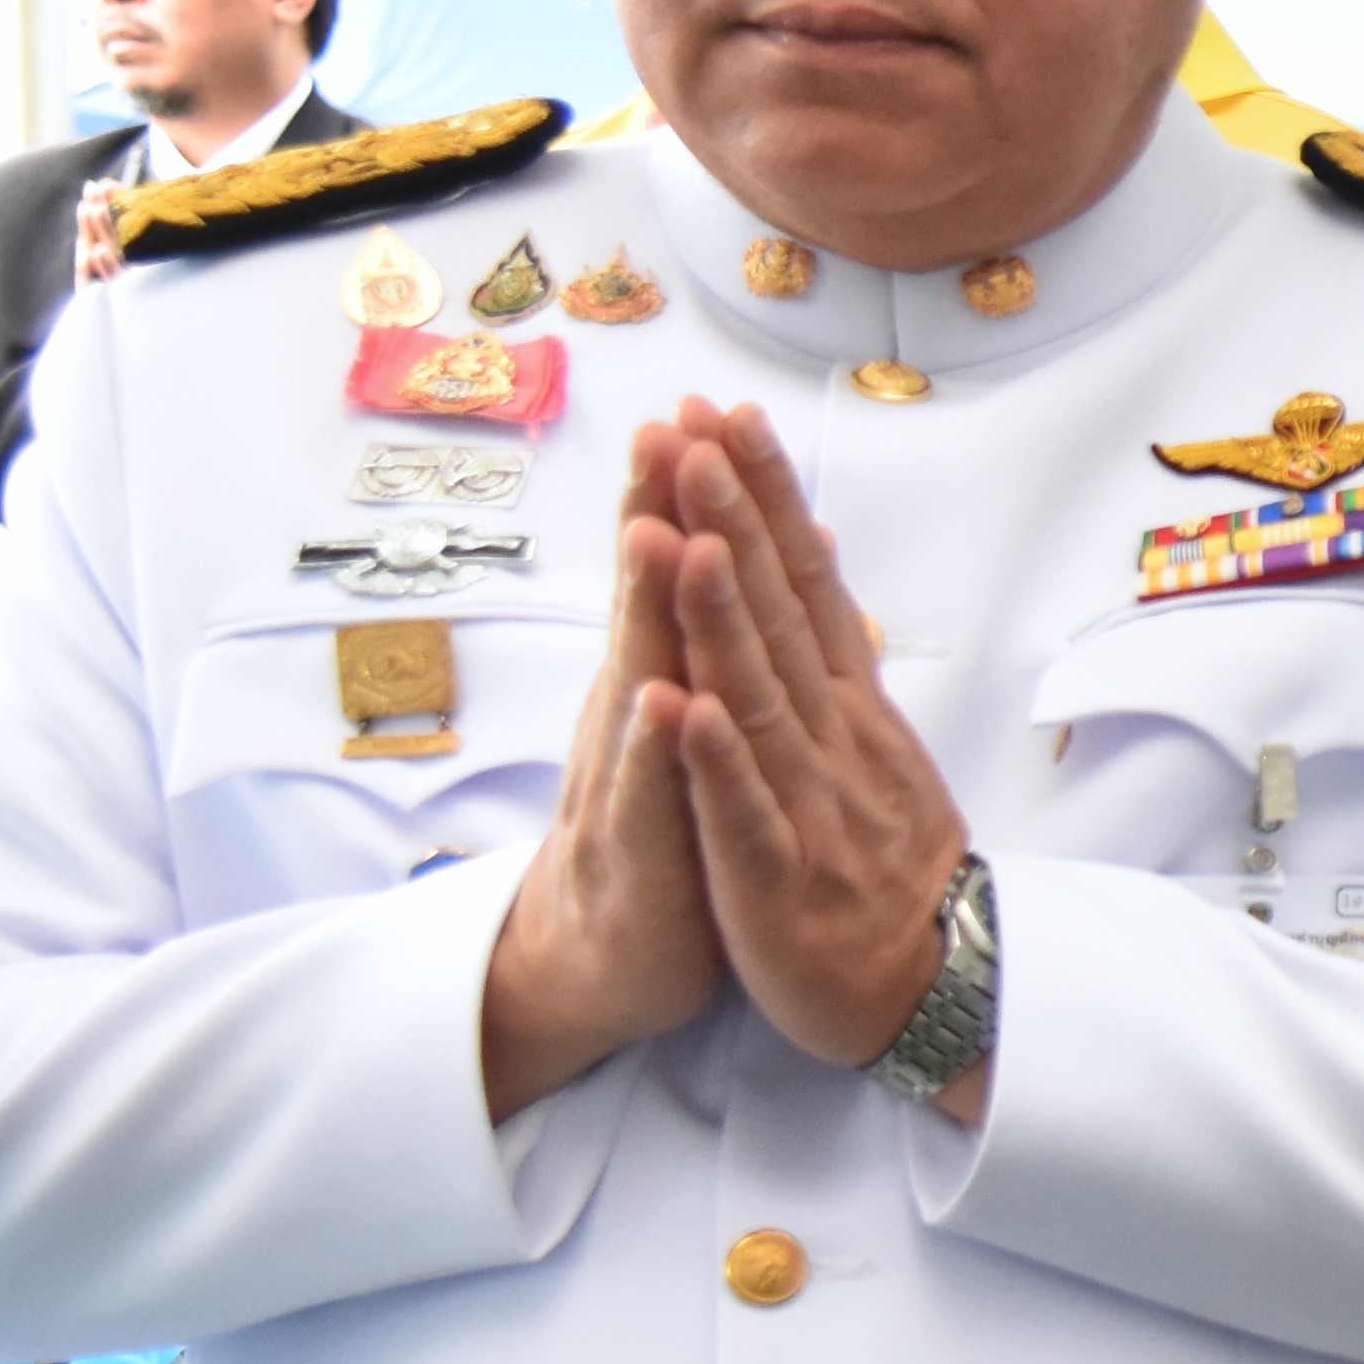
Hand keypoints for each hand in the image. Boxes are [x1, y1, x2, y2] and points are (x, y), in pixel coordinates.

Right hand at [474, 419, 726, 1118]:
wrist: (611, 957)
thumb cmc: (670, 832)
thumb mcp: (699, 730)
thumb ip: (719, 646)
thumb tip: (752, 564)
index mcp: (668, 679)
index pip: (682, 572)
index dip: (696, 494)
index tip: (709, 407)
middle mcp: (639, 713)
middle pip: (651, 600)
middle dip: (660, 515)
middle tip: (667, 426)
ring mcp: (631, 777)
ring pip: (643, 680)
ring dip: (650, 609)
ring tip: (657, 534)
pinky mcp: (639, 851)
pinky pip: (650, 794)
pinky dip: (658, 747)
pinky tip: (664, 701)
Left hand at [642, 401, 984, 1098]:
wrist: (933, 988)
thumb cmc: (887, 869)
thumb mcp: (875, 749)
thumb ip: (841, 663)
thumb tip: (828, 570)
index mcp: (848, 709)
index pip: (807, 584)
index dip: (768, 499)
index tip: (730, 417)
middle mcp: (832, 740)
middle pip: (783, 617)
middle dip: (741, 522)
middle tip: (702, 433)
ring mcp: (806, 806)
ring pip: (760, 699)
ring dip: (725, 618)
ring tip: (691, 537)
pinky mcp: (776, 879)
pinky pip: (744, 812)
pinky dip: (716, 760)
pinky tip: (687, 705)